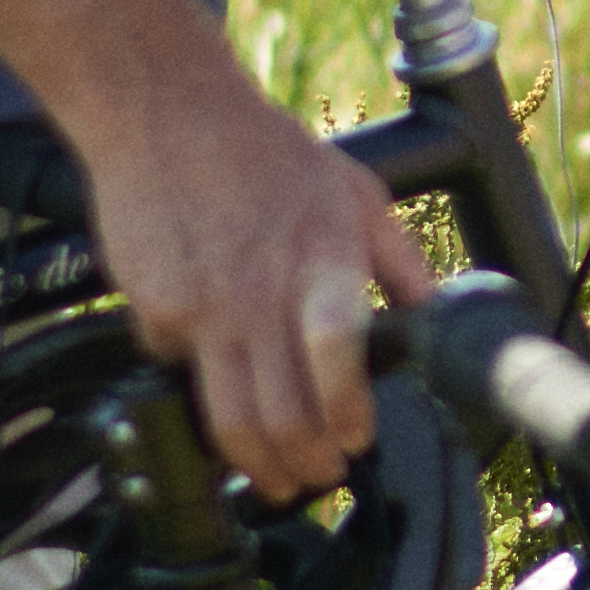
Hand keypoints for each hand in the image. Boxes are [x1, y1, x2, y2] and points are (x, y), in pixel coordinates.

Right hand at [71, 76, 436, 499]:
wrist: (166, 112)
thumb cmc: (263, 151)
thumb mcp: (355, 191)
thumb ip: (400, 260)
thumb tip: (436, 312)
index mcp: (321, 261)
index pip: (337, 360)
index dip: (348, 417)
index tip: (357, 440)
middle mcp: (261, 292)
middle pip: (283, 414)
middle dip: (307, 465)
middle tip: (319, 476)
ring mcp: (203, 307)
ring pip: (228, 420)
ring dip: (256, 464)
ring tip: (273, 476)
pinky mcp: (153, 310)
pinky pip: (178, 372)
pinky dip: (198, 390)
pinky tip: (216, 385)